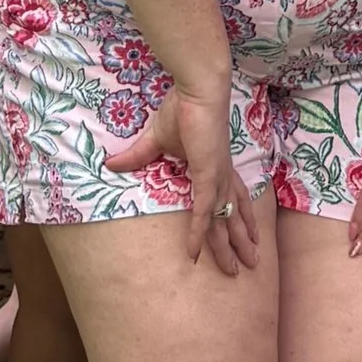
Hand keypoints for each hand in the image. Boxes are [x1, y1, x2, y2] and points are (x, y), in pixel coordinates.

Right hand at [105, 88, 259, 272]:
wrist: (198, 92)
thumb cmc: (184, 109)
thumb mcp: (156, 140)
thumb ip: (137, 156)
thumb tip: (112, 165)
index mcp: (216, 168)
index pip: (231, 200)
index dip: (238, 220)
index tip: (247, 239)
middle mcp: (222, 177)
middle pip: (233, 217)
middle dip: (241, 242)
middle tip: (249, 265)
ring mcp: (217, 178)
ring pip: (224, 221)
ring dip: (230, 246)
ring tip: (239, 270)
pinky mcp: (208, 176)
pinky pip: (203, 211)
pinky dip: (199, 232)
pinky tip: (195, 252)